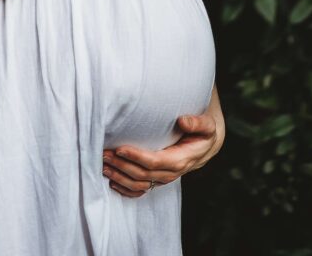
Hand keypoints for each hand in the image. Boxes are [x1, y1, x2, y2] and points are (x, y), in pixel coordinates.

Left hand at [102, 91, 224, 197]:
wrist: (205, 145)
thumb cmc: (204, 132)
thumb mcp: (208, 126)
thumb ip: (198, 123)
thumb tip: (183, 121)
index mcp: (182, 159)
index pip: (156, 161)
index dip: (137, 157)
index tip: (120, 148)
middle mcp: (171, 172)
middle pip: (144, 174)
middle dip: (122, 165)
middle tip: (104, 154)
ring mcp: (164, 178)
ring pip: (140, 184)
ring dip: (120, 177)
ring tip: (103, 165)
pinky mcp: (158, 179)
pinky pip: (141, 190)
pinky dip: (126, 189)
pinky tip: (112, 182)